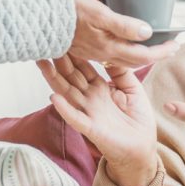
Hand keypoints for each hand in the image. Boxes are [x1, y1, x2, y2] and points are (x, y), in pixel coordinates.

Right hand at [37, 55, 157, 185]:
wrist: (142, 148)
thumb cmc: (138, 120)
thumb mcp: (132, 89)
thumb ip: (121, 72)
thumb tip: (111, 53)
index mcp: (100, 89)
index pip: (83, 68)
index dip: (74, 54)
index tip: (65, 37)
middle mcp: (90, 99)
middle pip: (70, 77)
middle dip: (58, 61)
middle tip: (46, 43)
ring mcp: (88, 113)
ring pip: (67, 93)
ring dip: (54, 79)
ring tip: (42, 63)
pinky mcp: (92, 128)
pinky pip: (76, 117)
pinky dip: (65, 108)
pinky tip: (54, 98)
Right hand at [71, 0, 178, 66]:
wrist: (34, 16)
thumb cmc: (67, 10)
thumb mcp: (98, 14)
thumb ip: (123, 25)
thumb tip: (148, 33)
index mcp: (108, 47)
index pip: (143, 55)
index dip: (162, 50)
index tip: (177, 44)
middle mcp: (102, 53)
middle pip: (135, 59)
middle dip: (155, 53)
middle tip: (171, 46)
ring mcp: (92, 52)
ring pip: (123, 58)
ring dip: (141, 52)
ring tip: (154, 44)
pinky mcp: (84, 47)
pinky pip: (111, 54)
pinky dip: (125, 50)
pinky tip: (127, 42)